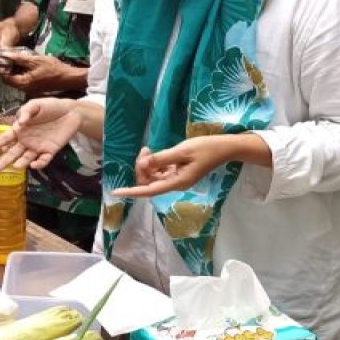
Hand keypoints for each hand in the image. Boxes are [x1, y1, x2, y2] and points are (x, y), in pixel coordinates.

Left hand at [0, 53, 82, 95]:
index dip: (2, 67)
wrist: (68, 77)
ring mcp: (29, 89)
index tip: (4, 57)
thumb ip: (18, 58)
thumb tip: (4, 55)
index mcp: (23, 83)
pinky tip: (29, 65)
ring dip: (16, 70)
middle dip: (9, 68)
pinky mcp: (34, 88)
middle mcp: (24, 89)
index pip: (4, 77)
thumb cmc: (52, 68)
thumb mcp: (34, 60)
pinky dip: (23, 73)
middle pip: (10, 79)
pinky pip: (24, 80)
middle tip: (13, 56)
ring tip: (21, 59)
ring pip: (17, 79)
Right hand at [0, 98, 81, 172]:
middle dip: (2, 162)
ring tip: (15, 167)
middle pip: (12, 153)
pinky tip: (34, 165)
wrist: (71, 111)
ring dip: (20, 164)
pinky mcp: (50, 151)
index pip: (5, 138)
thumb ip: (25, 112)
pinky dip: (38, 164)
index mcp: (20, 130)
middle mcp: (26, 141)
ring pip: (25, 159)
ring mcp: (37, 147)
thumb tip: (19, 123)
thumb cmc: (50, 106)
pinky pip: (43, 160)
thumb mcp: (35, 104)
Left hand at [114, 138, 236, 197]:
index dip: (132, 191)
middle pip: (149, 183)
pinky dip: (154, 164)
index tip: (116, 191)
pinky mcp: (179, 173)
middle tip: (145, 151)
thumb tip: (145, 164)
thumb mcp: (182, 151)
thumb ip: (162, 158)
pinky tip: (153, 153)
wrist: (224, 148)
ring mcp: (177, 179)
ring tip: (147, 149)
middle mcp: (176, 184)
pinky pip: (160, 172)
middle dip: (142, 168)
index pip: (149, 190)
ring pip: (153, 177)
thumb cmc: (205, 148)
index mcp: (178, 182)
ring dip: (147, 165)